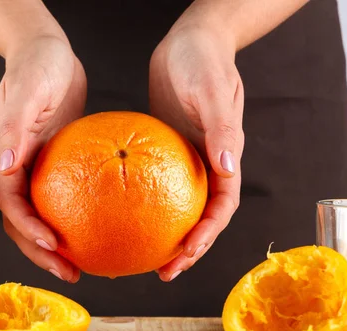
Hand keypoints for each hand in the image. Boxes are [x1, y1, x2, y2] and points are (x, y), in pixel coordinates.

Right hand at [0, 36, 85, 282]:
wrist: (47, 51)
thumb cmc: (35, 67)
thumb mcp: (27, 94)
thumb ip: (14, 129)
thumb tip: (6, 167)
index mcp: (11, 159)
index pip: (13, 207)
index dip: (29, 232)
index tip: (55, 246)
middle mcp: (22, 170)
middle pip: (26, 224)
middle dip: (45, 254)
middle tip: (74, 274)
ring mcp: (41, 169)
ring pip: (46, 216)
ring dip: (60, 245)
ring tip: (88, 264)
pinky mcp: (61, 163)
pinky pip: (69, 196)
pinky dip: (82, 217)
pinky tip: (108, 227)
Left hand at [149, 23, 244, 281]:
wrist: (190, 41)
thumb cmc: (205, 62)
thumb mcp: (214, 91)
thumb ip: (223, 127)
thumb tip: (228, 166)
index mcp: (225, 157)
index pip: (221, 208)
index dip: (207, 236)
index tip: (186, 255)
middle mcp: (208, 164)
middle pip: (201, 217)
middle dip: (187, 249)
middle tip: (163, 272)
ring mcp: (186, 160)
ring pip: (177, 206)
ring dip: (165, 234)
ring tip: (142, 257)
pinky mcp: (165, 151)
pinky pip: (154, 183)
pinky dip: (142, 203)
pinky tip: (118, 213)